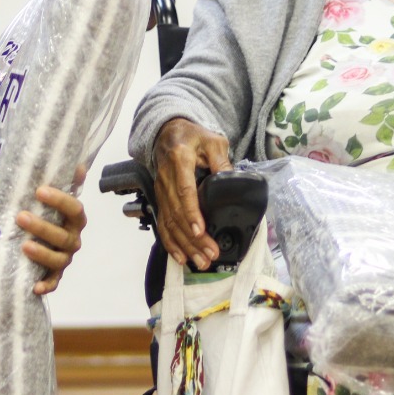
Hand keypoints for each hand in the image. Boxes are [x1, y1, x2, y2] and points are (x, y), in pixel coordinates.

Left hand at [18, 166, 86, 295]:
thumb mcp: (48, 196)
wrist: (33, 238)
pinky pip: (53, 283)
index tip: (39, 191)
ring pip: (58, 259)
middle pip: (63, 236)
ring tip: (23, 246)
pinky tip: (34, 287)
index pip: (74, 209)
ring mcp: (64, 258)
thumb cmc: (43, 213)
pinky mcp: (53, 275)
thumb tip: (76, 163)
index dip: (59, 200)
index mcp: (74, 219)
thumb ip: (62, 180)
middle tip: (20, 217)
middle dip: (42, 227)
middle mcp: (72, 239)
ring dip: (42, 253)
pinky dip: (46, 285)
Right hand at [152, 118, 231, 269]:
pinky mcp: (160, 200)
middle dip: (193, 238)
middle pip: (177, 213)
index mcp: (179, 161)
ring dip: (184, 245)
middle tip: (210, 254)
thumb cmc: (192, 137)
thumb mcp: (212, 141)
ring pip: (170, 223)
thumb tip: (233, 179)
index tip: (200, 230)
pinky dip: (170, 243)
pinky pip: (163, 224)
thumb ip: (222, 160)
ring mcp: (161, 191)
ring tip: (200, 261)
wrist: (168, 133)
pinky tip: (181, 257)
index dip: (192, 213)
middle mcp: (166, 179)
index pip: (184, 191)